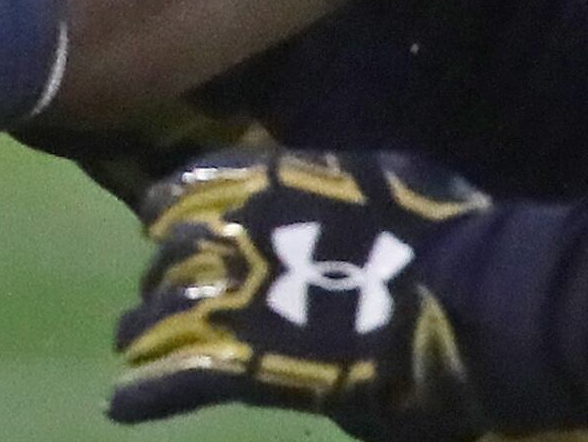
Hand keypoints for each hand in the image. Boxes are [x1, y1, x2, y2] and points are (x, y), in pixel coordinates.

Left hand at [110, 149, 492, 437]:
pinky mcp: (240, 359)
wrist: (466, 290)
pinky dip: (144, 395)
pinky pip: (174, 378)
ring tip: (129, 349)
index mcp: (270, 182)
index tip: (168, 228)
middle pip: (171, 257)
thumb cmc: (448, 233)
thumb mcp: (386, 182)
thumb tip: (330, 199)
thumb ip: (337, 189)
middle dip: (163, 278)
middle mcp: (234, 231)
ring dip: (142, 332)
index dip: (174, 213)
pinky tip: (120, 406)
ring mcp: (232, 296)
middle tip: (161, 299)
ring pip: (158, 315)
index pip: (191, 188)